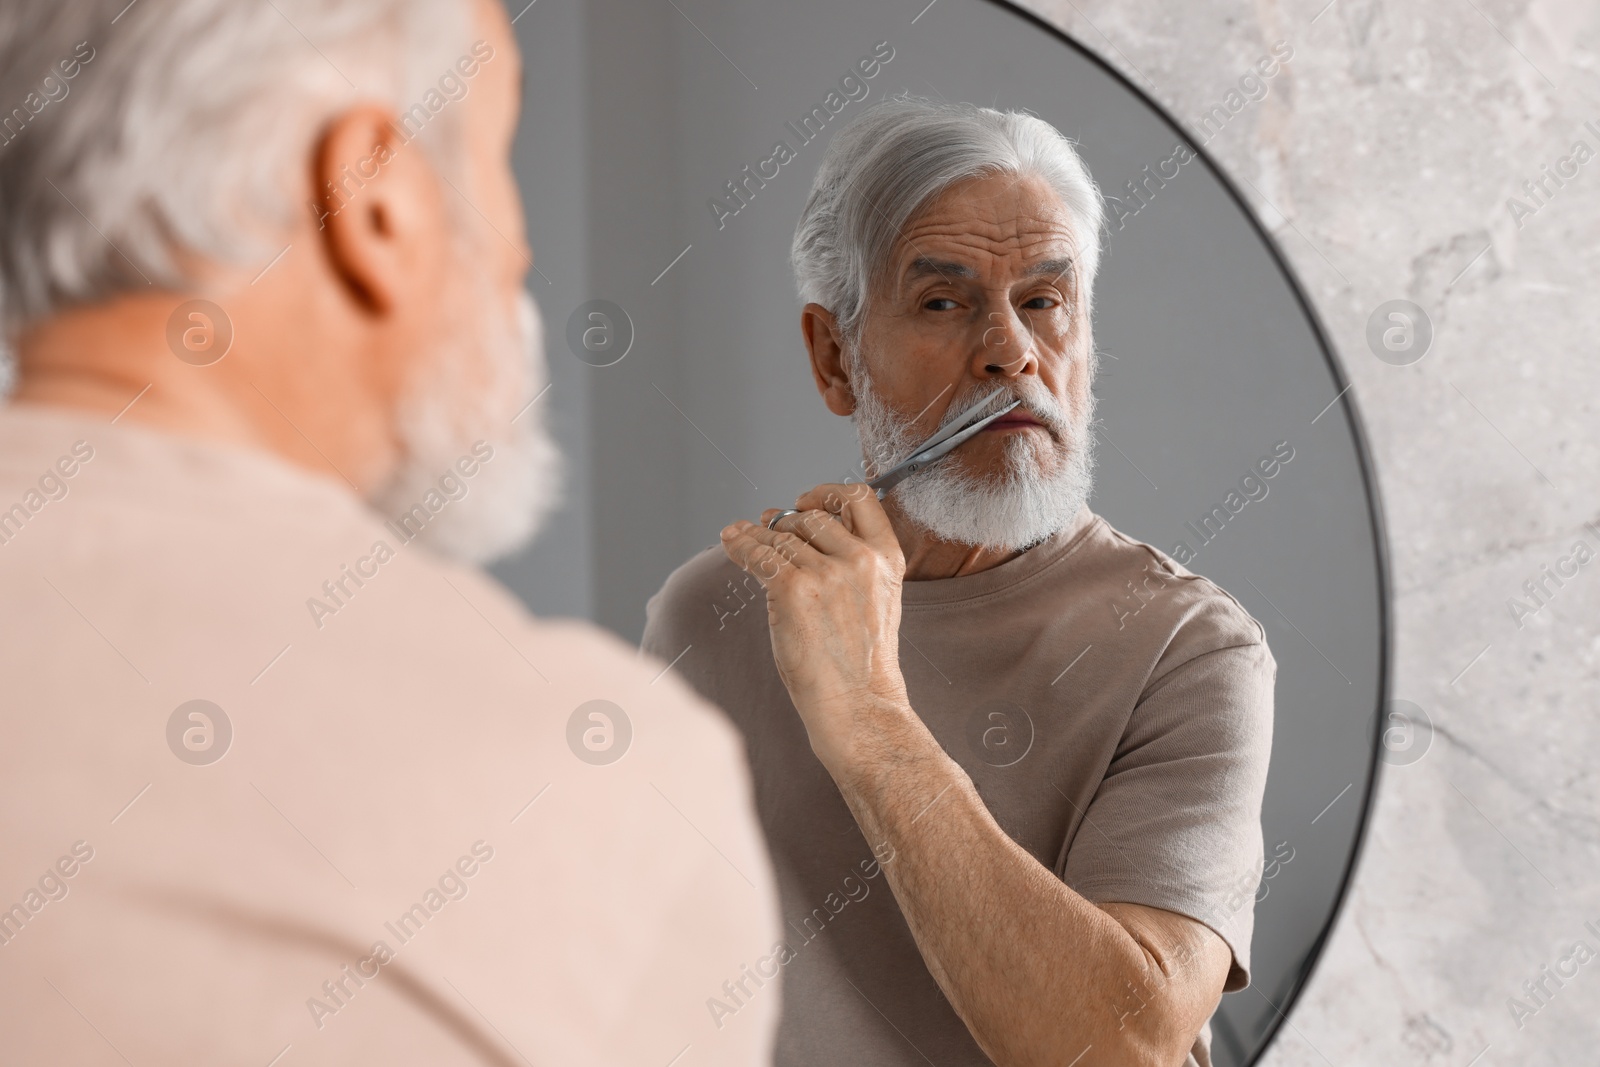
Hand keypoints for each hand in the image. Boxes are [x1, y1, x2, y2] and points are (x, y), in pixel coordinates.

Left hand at [720, 482, 909, 775]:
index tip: (806, 501)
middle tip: (768, 530)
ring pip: (780, 537)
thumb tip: (793, 525)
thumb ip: (851, 561)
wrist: (858, 705)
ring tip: (741, 538)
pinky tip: (731, 543)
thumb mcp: (875, 599)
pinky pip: (758, 553)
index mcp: (887, 558)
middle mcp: (860, 558)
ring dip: (757, 536)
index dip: (827, 492)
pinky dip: (739, 545)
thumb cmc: (860, 662)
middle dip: (785, 523)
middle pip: (811, 517)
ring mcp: (827, 573)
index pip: (860, 498)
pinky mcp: (793, 589)